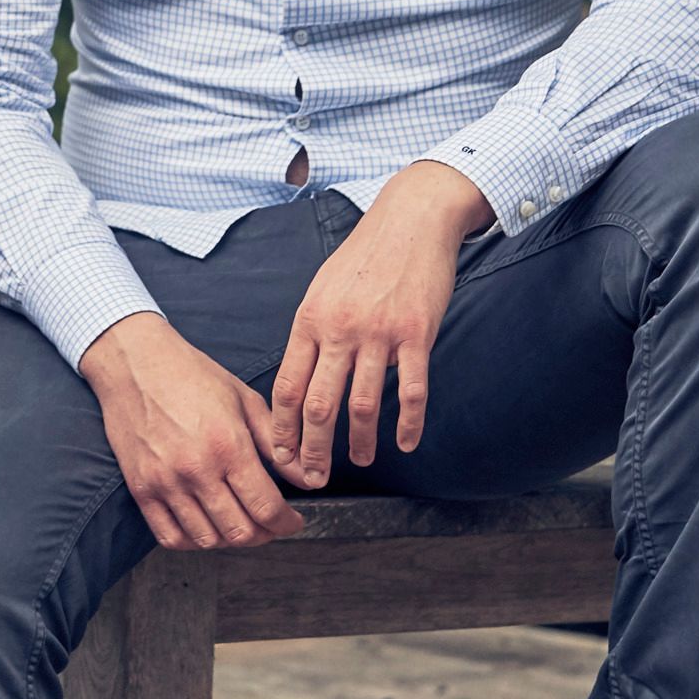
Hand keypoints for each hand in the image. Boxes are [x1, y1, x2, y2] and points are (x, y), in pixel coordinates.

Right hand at [79, 311, 302, 550]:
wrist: (135, 362)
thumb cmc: (191, 375)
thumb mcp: (244, 400)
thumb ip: (277, 444)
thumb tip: (308, 478)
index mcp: (228, 444)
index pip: (266, 507)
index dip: (287, 523)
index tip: (292, 521)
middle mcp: (196, 468)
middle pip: (240, 531)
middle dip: (264, 534)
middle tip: (270, 524)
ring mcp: (165, 481)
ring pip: (208, 540)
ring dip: (230, 539)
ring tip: (239, 523)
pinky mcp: (140, 488)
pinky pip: (169, 537)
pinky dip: (193, 541)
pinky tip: (205, 526)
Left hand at [266, 161, 489, 486]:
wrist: (410, 220)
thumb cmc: (363, 257)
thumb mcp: (322, 289)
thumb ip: (311, 333)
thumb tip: (299, 381)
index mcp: (309, 319)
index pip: (287, 386)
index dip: (281, 429)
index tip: (281, 457)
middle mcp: (339, 329)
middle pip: (318, 404)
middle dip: (313, 449)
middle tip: (314, 478)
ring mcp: (379, 333)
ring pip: (363, 405)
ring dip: (359, 442)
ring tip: (359, 461)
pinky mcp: (417, 334)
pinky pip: (411, 391)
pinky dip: (409, 424)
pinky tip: (406, 443)